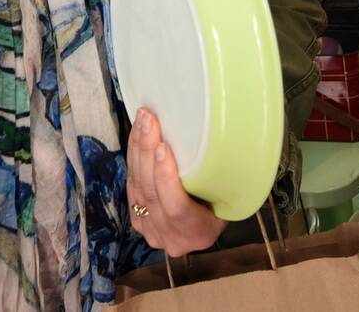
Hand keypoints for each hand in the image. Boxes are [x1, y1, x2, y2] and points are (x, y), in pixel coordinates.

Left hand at [126, 108, 227, 257]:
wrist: (203, 228)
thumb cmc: (222, 205)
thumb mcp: (227, 199)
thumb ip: (218, 181)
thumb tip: (218, 141)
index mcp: (199, 232)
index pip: (176, 208)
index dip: (165, 178)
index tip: (163, 147)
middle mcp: (171, 236)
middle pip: (151, 192)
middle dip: (146, 151)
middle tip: (148, 120)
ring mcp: (149, 230)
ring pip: (137, 185)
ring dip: (137, 148)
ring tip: (142, 120)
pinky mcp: (136, 218)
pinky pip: (131, 184)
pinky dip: (133, 157)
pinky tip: (136, 135)